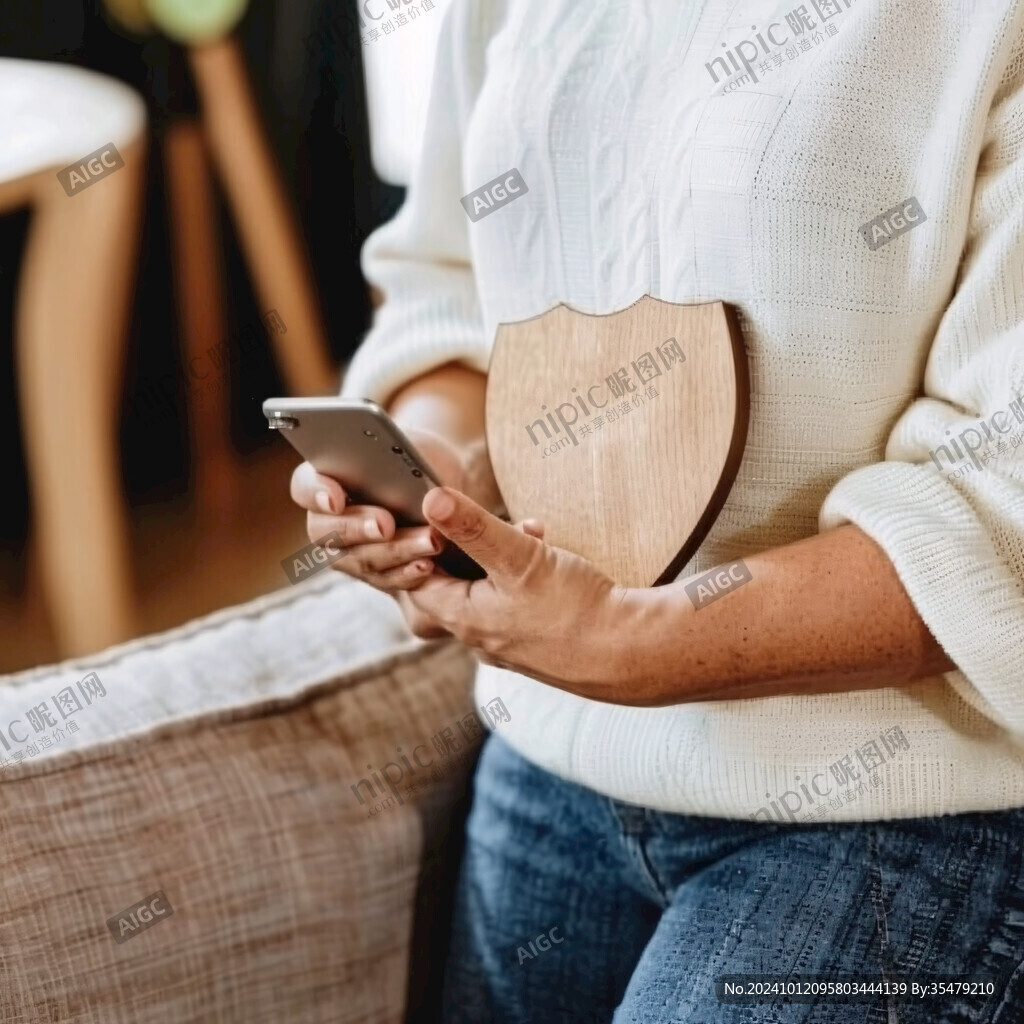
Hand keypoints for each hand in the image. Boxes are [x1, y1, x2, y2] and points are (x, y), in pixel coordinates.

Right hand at [288, 427, 467, 594]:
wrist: (440, 487)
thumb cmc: (418, 457)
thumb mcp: (412, 448)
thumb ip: (396, 458)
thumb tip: (398, 476)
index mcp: (324, 477)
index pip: (304, 486)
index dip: (315, 493)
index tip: (336, 499)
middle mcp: (326, 520)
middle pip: (326, 532)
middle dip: (358, 528)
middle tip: (386, 525)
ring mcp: (347, 552)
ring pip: (360, 560)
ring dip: (395, 552)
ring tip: (429, 542)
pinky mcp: (375, 574)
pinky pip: (384, 580)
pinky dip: (406, 574)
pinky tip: (427, 566)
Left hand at [404, 486, 632, 699]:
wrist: (631, 653)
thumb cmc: (575, 608)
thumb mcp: (519, 557)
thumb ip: (473, 527)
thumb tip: (430, 499)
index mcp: (463, 619)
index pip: (415, 579)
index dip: (422, 542)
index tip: (440, 514)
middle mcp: (479, 638)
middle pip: (453, 582)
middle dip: (474, 542)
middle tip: (499, 520)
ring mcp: (507, 645)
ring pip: (489, 589)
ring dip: (505, 555)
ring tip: (534, 533)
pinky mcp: (535, 645)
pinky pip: (514, 603)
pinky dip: (523, 577)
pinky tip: (550, 561)